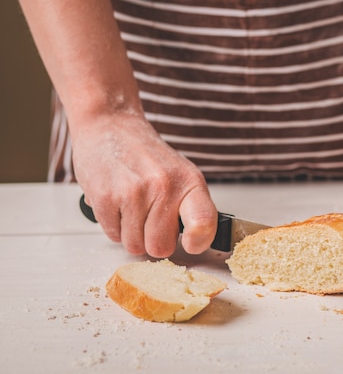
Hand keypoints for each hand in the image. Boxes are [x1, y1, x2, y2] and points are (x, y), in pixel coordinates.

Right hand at [73, 111, 216, 257]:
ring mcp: (134, 192)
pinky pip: (113, 236)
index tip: (190, 243)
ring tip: (131, 207)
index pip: (204, 223)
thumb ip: (190, 207)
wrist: (110, 125)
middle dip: (153, 240)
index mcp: (189, 181)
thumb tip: (196, 241)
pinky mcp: (106, 197)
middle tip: (149, 218)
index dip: (198, 241)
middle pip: (161, 247)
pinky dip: (114, 225)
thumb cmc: (146, 155)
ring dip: (131, 233)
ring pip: (135, 246)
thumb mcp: (181, 173)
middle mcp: (164, 186)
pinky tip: (117, 203)